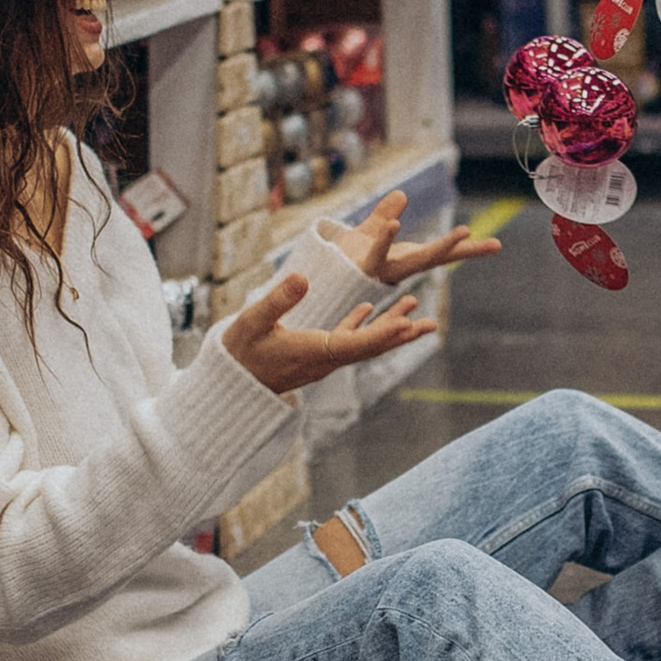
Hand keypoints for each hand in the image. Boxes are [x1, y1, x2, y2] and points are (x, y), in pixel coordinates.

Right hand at [222, 277, 434, 400]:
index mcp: (314, 352)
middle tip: (430, 325)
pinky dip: (362, 324)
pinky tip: (369, 308)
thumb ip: (278, 300)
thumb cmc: (238, 353)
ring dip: (390, 327)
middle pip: (371, 347)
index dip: (383, 333)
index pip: (356, 344)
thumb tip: (303, 276)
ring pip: (363, 342)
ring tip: (416, 310)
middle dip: (401, 334)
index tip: (407, 322)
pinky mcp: (315, 353)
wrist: (230, 384)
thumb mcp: (252, 322)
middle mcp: (325, 358)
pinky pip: (345, 339)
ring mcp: (322, 357)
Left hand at [330, 189, 503, 286]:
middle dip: (464, 250)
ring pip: (418, 258)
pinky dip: (386, 237)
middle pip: (439, 257)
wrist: (318, 279)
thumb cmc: (345, 258)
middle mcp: (401, 267)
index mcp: (406, 258)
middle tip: (492, 244)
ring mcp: (385, 269)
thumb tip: (402, 194)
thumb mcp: (369, 231)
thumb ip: (384, 213)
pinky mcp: (364, 265)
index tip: (497, 246)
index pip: (443, 252)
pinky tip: (396, 221)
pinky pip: (377, 250)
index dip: (469, 249)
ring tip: (465, 232)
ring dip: (442, 247)